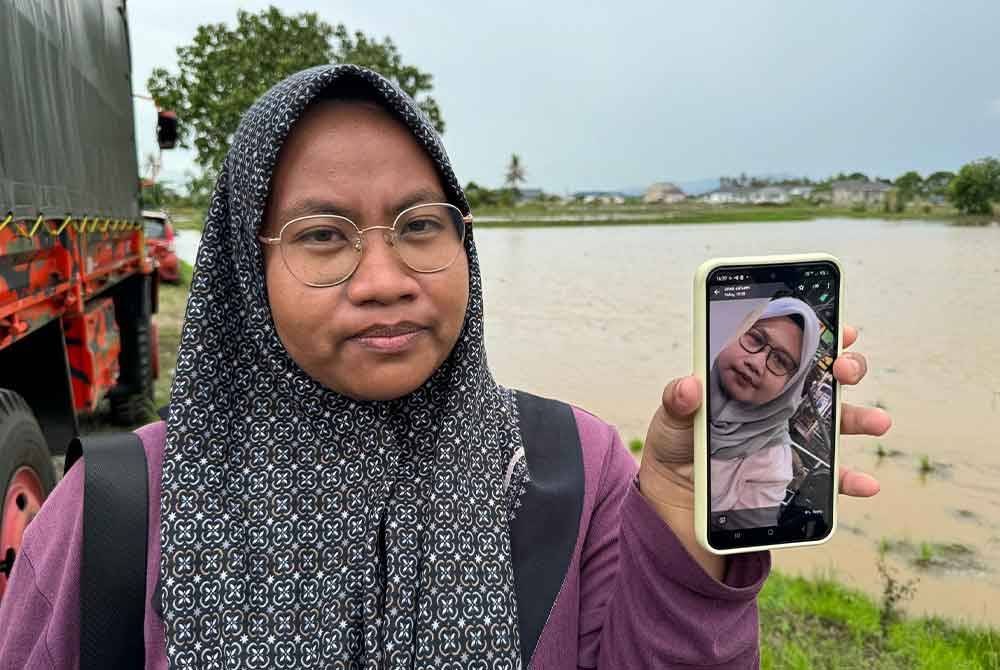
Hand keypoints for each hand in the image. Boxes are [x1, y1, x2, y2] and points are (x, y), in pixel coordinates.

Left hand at [639, 324, 890, 502]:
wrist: (674, 502)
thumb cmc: (675, 448)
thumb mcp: (670, 419)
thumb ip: (678, 400)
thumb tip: (690, 386)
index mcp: (751, 383)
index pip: (789, 351)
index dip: (819, 335)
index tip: (841, 328)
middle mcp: (776, 408)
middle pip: (821, 380)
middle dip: (845, 368)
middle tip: (847, 368)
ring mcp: (788, 441)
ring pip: (834, 424)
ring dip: (860, 418)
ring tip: (878, 421)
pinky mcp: (792, 478)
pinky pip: (829, 479)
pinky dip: (851, 480)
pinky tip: (866, 482)